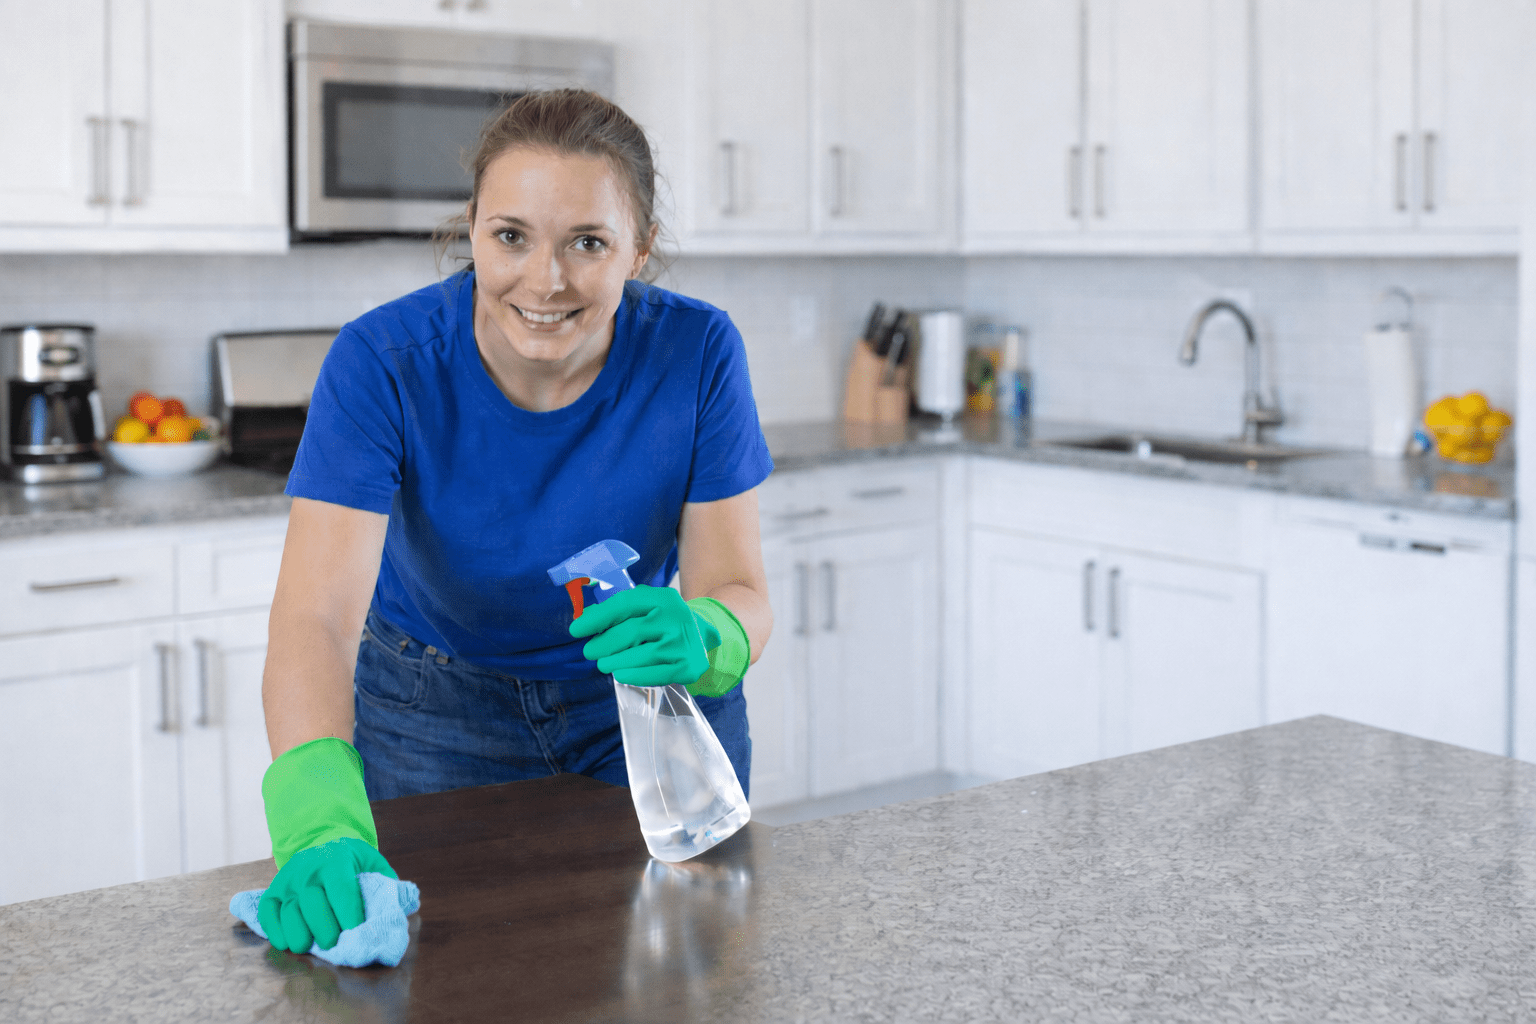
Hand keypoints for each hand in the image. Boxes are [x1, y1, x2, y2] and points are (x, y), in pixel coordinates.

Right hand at [256, 837, 397, 951]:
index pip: (341, 889)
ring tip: (309, 947)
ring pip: (288, 911)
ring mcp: (287, 880)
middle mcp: (307, 869)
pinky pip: (268, 914)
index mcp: (336, 859)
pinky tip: (287, 943)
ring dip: (298, 933)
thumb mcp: (373, 862)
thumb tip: (396, 908)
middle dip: (323, 927)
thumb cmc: (352, 862)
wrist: (323, 845)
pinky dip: (275, 931)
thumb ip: (385, 882)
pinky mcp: (272, 892)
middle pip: (311, 903)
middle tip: (333, 943)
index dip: (349, 912)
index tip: (356, 931)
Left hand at [569, 585, 720, 685]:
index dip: (597, 618)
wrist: (703, 636)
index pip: (624, 605)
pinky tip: (621, 674)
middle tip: (590, 651)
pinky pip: (653, 675)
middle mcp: (675, 618)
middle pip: (629, 632)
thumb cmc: (663, 622)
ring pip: (638, 656)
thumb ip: (617, 611)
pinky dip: (633, 676)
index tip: (576, 629)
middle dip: (603, 644)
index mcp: (662, 598)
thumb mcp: (646, 607)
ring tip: (604, 664)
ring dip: (614, 662)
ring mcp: (683, 643)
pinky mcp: (687, 667)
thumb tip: (584, 618)